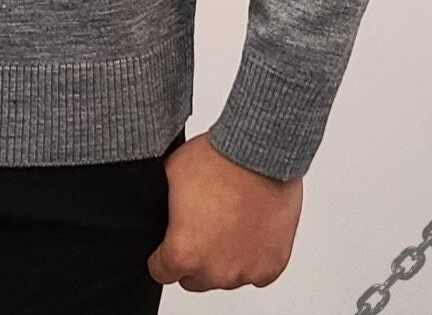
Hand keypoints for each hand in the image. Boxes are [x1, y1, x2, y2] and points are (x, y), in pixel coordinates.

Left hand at [146, 132, 301, 290]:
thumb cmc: (217, 160)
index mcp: (183, 252)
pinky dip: (251, 257)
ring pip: (225, 277)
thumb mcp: (169, 177)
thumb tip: (160, 217)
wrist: (259, 153)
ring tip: (227, 221)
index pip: (161, 272)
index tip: (169, 244)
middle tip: (201, 227)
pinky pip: (256, 273)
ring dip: (224, 257)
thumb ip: (161, 210)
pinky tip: (247, 230)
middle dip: (194, 257)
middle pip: (194, 278)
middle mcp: (214, 271)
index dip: (162, 256)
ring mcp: (245, 272)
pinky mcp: (271, 266)